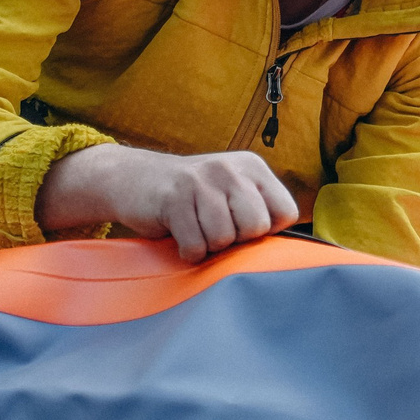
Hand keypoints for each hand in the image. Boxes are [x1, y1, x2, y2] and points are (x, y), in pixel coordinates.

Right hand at [35, 143, 300, 262]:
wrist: (132, 179)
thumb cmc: (191, 199)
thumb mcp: (230, 193)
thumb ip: (259, 212)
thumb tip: (286, 252)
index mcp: (253, 168)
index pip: (286, 213)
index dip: (267, 231)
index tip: (243, 228)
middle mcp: (231, 169)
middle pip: (257, 227)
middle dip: (236, 239)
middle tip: (215, 229)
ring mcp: (202, 182)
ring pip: (224, 238)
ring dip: (208, 245)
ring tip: (196, 229)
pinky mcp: (175, 198)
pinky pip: (195, 245)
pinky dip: (188, 251)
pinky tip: (180, 235)